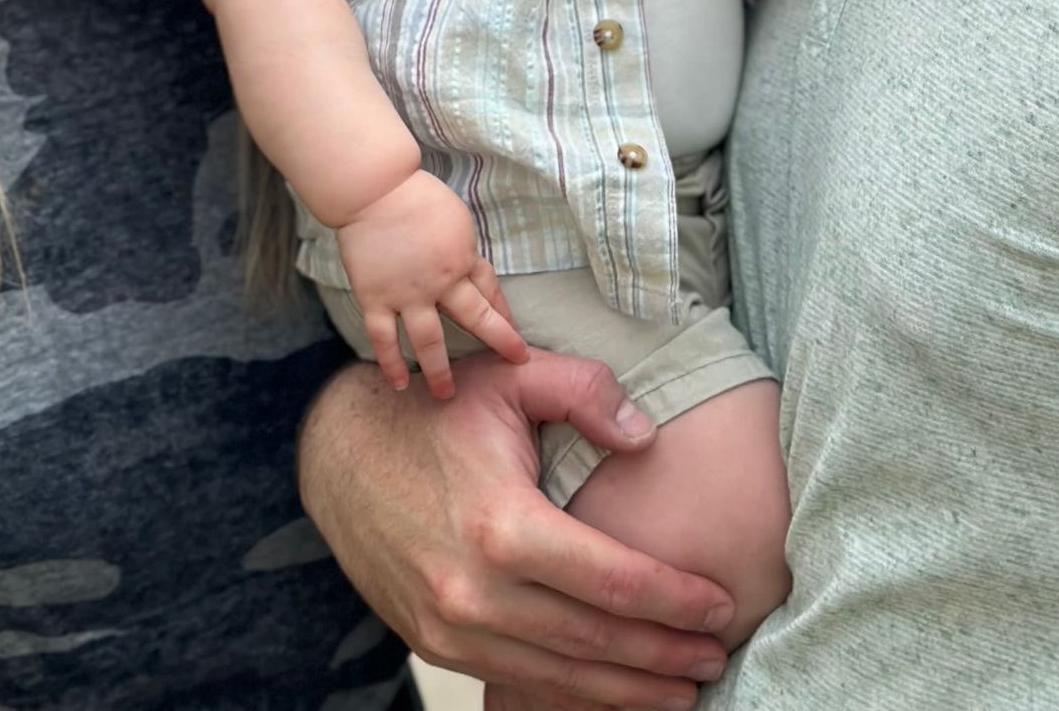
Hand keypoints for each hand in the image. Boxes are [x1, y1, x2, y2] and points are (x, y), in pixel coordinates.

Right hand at [300, 351, 734, 706]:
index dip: (675, 600)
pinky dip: (570, 693)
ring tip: (681, 689)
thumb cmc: (434, 412)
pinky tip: (610, 690)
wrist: (337, 453)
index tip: (721, 604)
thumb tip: (646, 435)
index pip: (613, 582)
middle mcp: (477, 589)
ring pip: (560, 678)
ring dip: (627, 689)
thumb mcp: (510, 378)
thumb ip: (584, 392)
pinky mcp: (434, 643)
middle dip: (665, 657)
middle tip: (716, 657)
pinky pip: (516, 681)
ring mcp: (451, 626)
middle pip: (595, 641)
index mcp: (504, 525)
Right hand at [337, 167, 528, 395]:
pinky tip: (398, 383)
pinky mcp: (376, 298)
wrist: (374, 189)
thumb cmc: (417, 197)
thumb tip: (468, 274)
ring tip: (446, 394)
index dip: (504, 314)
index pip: (491, 291)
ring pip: (429, 342)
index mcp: (463, 258)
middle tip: (512, 364)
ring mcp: (407, 294)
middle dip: (498, 343)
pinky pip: (384, 338)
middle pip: (476, 320)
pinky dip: (391, 363)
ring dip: (439, 371)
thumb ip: (463, 251)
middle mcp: (440, 282)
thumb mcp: (456, 219)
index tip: (515, 334)